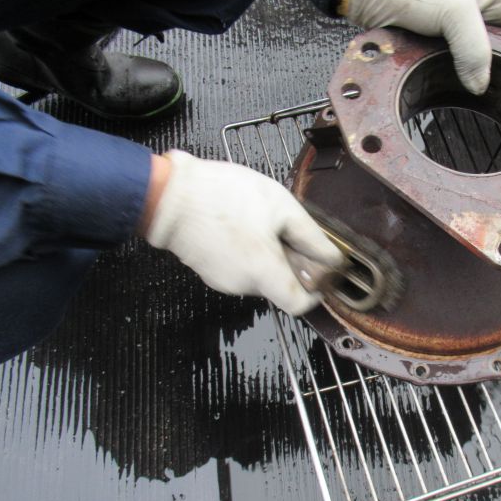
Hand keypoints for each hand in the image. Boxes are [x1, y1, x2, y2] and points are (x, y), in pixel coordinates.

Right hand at [143, 151, 343, 314]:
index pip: (299, 306)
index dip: (315, 293)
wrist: (169, 194)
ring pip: (259, 276)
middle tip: (291, 232)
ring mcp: (222, 281)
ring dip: (268, 256)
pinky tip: (243, 225)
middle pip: (279, 287)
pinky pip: (239, 268)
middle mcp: (243, 286)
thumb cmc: (224, 196)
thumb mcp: (281, 207)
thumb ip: (311, 237)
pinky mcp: (209, 271)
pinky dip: (248, 253)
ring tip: (263, 222)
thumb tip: (332, 258)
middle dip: (291, 265)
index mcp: (264, 274)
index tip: (319, 273)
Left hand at [340, 0, 500, 94]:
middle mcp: (481, 9)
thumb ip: (474, 49)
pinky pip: (453, 63)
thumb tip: (481, 83)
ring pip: (479, 59)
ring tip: (494, 104)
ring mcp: (457, 26)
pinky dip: (456, 78)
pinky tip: (458, 93)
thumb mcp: (453, 13)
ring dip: (482, 78)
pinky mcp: (434, 38)